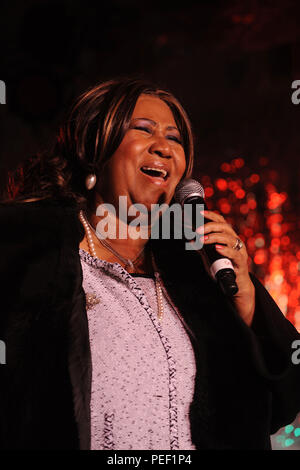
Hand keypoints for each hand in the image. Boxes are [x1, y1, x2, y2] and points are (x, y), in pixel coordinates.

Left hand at [197, 210, 254, 326]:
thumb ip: (201, 247)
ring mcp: (240, 251)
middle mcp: (236, 242)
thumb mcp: (209, 256)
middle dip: (210, 227)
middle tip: (197, 231)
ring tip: (202, 240)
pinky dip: (225, 250)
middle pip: (225, 227)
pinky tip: (217, 249)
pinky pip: (234, 254)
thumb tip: (189, 238)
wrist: (236, 286)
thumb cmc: (224, 268)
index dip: (211, 216)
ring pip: (230, 239)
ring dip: (214, 237)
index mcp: (229, 237)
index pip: (221, 222)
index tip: (200, 213)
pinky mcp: (241, 263)